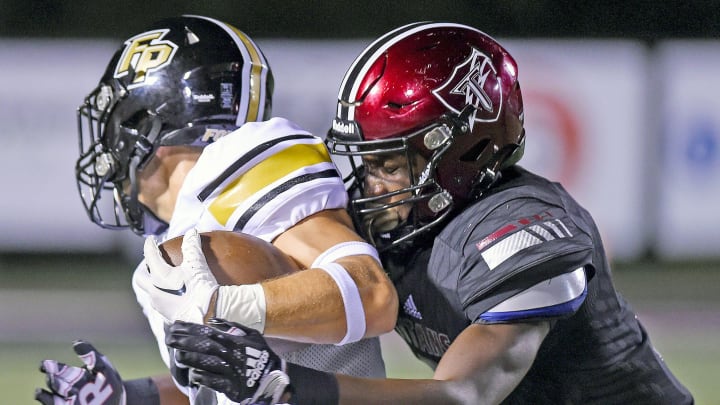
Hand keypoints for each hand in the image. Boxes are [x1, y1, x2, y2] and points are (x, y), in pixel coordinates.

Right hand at [35, 340, 125, 404]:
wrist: (120, 400)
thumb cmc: (109, 382)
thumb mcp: (103, 366)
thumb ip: (90, 355)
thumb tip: (76, 343)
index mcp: (74, 375)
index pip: (60, 370)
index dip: (50, 366)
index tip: (43, 364)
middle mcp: (68, 388)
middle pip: (56, 384)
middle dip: (51, 380)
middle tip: (50, 377)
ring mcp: (69, 401)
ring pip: (51, 398)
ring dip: (45, 396)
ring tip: (39, 392)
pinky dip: (50, 403)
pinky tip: (47, 399)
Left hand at [139, 228, 218, 322]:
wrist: (209, 313)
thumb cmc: (201, 287)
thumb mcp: (197, 264)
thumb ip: (192, 246)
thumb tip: (191, 232)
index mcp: (159, 277)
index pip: (150, 256)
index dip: (150, 246)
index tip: (151, 240)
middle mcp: (154, 292)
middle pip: (140, 278)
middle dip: (143, 269)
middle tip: (151, 262)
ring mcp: (159, 305)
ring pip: (150, 292)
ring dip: (153, 284)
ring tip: (163, 279)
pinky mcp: (167, 316)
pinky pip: (160, 303)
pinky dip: (164, 295)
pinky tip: (174, 294)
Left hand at [166, 318, 290, 403]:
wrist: (275, 378)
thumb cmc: (262, 356)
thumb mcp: (253, 336)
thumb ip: (233, 327)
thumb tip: (213, 321)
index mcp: (236, 341)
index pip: (210, 332)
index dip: (192, 328)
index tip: (176, 325)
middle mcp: (233, 355)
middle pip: (206, 346)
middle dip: (186, 341)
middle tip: (170, 337)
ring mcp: (232, 371)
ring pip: (209, 363)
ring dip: (192, 358)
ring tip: (177, 354)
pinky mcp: (232, 387)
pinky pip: (215, 382)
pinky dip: (204, 377)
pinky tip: (192, 374)